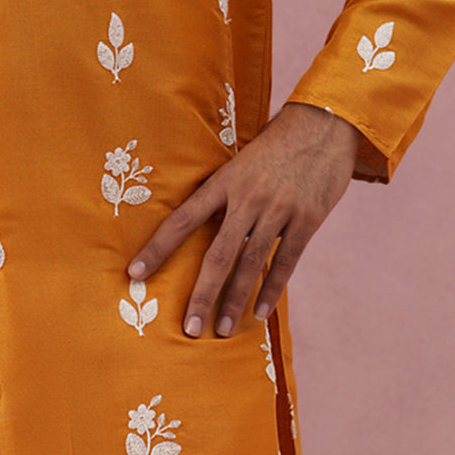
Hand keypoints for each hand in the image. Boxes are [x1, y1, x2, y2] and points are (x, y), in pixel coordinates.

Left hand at [127, 102, 361, 337]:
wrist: (320, 125)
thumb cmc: (275, 145)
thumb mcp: (241, 162)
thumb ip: (225, 195)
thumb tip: (202, 226)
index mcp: (224, 181)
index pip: (182, 219)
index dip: (158, 248)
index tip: (134, 273)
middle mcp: (247, 198)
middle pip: (217, 254)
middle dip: (201, 294)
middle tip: (189, 329)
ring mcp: (277, 209)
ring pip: (249, 263)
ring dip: (235, 300)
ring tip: (223, 329)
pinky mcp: (306, 219)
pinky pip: (285, 260)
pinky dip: (271, 288)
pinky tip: (260, 313)